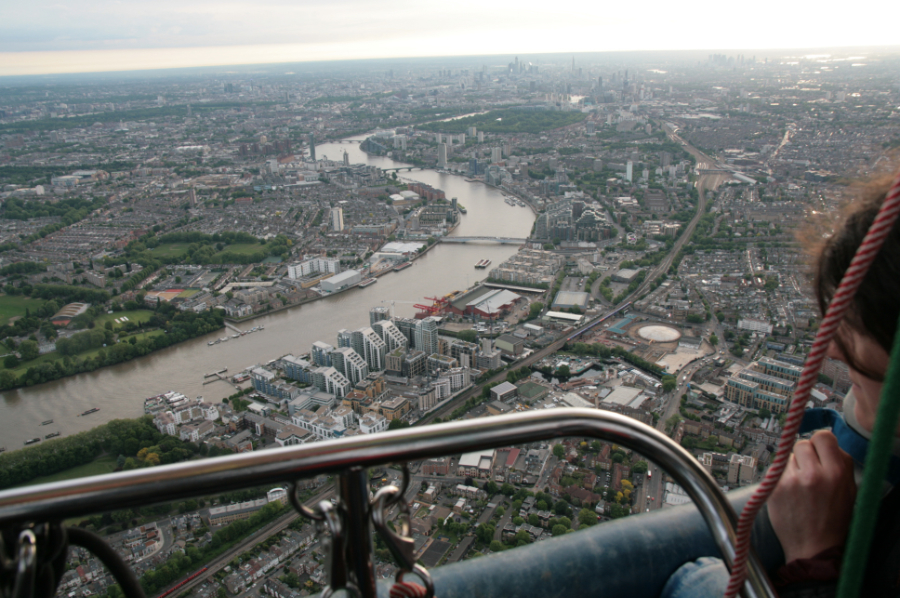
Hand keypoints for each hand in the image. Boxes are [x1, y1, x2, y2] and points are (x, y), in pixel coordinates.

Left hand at [768, 430, 855, 562]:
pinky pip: (777, 470)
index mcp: (835, 474)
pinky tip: (790, 493)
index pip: (822, 436)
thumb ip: (840, 464)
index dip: (820, 443)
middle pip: (802, 443)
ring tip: (800, 486)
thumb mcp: (849, 491)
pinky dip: (782, 477)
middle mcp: (812, 474)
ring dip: (793, 466)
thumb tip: (827, 443)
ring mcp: (791, 480)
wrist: (813, 548)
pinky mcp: (774, 488)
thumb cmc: (833, 521)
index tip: (819, 450)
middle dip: (805, 454)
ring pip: (788, 456)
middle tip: (809, 470)